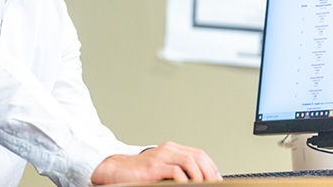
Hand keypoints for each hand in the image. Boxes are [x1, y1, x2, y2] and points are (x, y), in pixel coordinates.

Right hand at [90, 141, 221, 184]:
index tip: (217, 179)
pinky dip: (186, 180)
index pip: (199, 154)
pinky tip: (188, 186)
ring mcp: (160, 157)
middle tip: (215, 184)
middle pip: (198, 156)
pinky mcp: (153, 167)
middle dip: (210, 172)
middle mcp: (168, 150)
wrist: (115, 170)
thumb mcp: (161, 167)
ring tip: (204, 186)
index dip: (211, 167)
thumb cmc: (137, 172)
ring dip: (201, 177)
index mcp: (171, 149)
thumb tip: (196, 179)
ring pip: (191, 162)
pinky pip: (176, 171)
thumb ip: (176, 169)